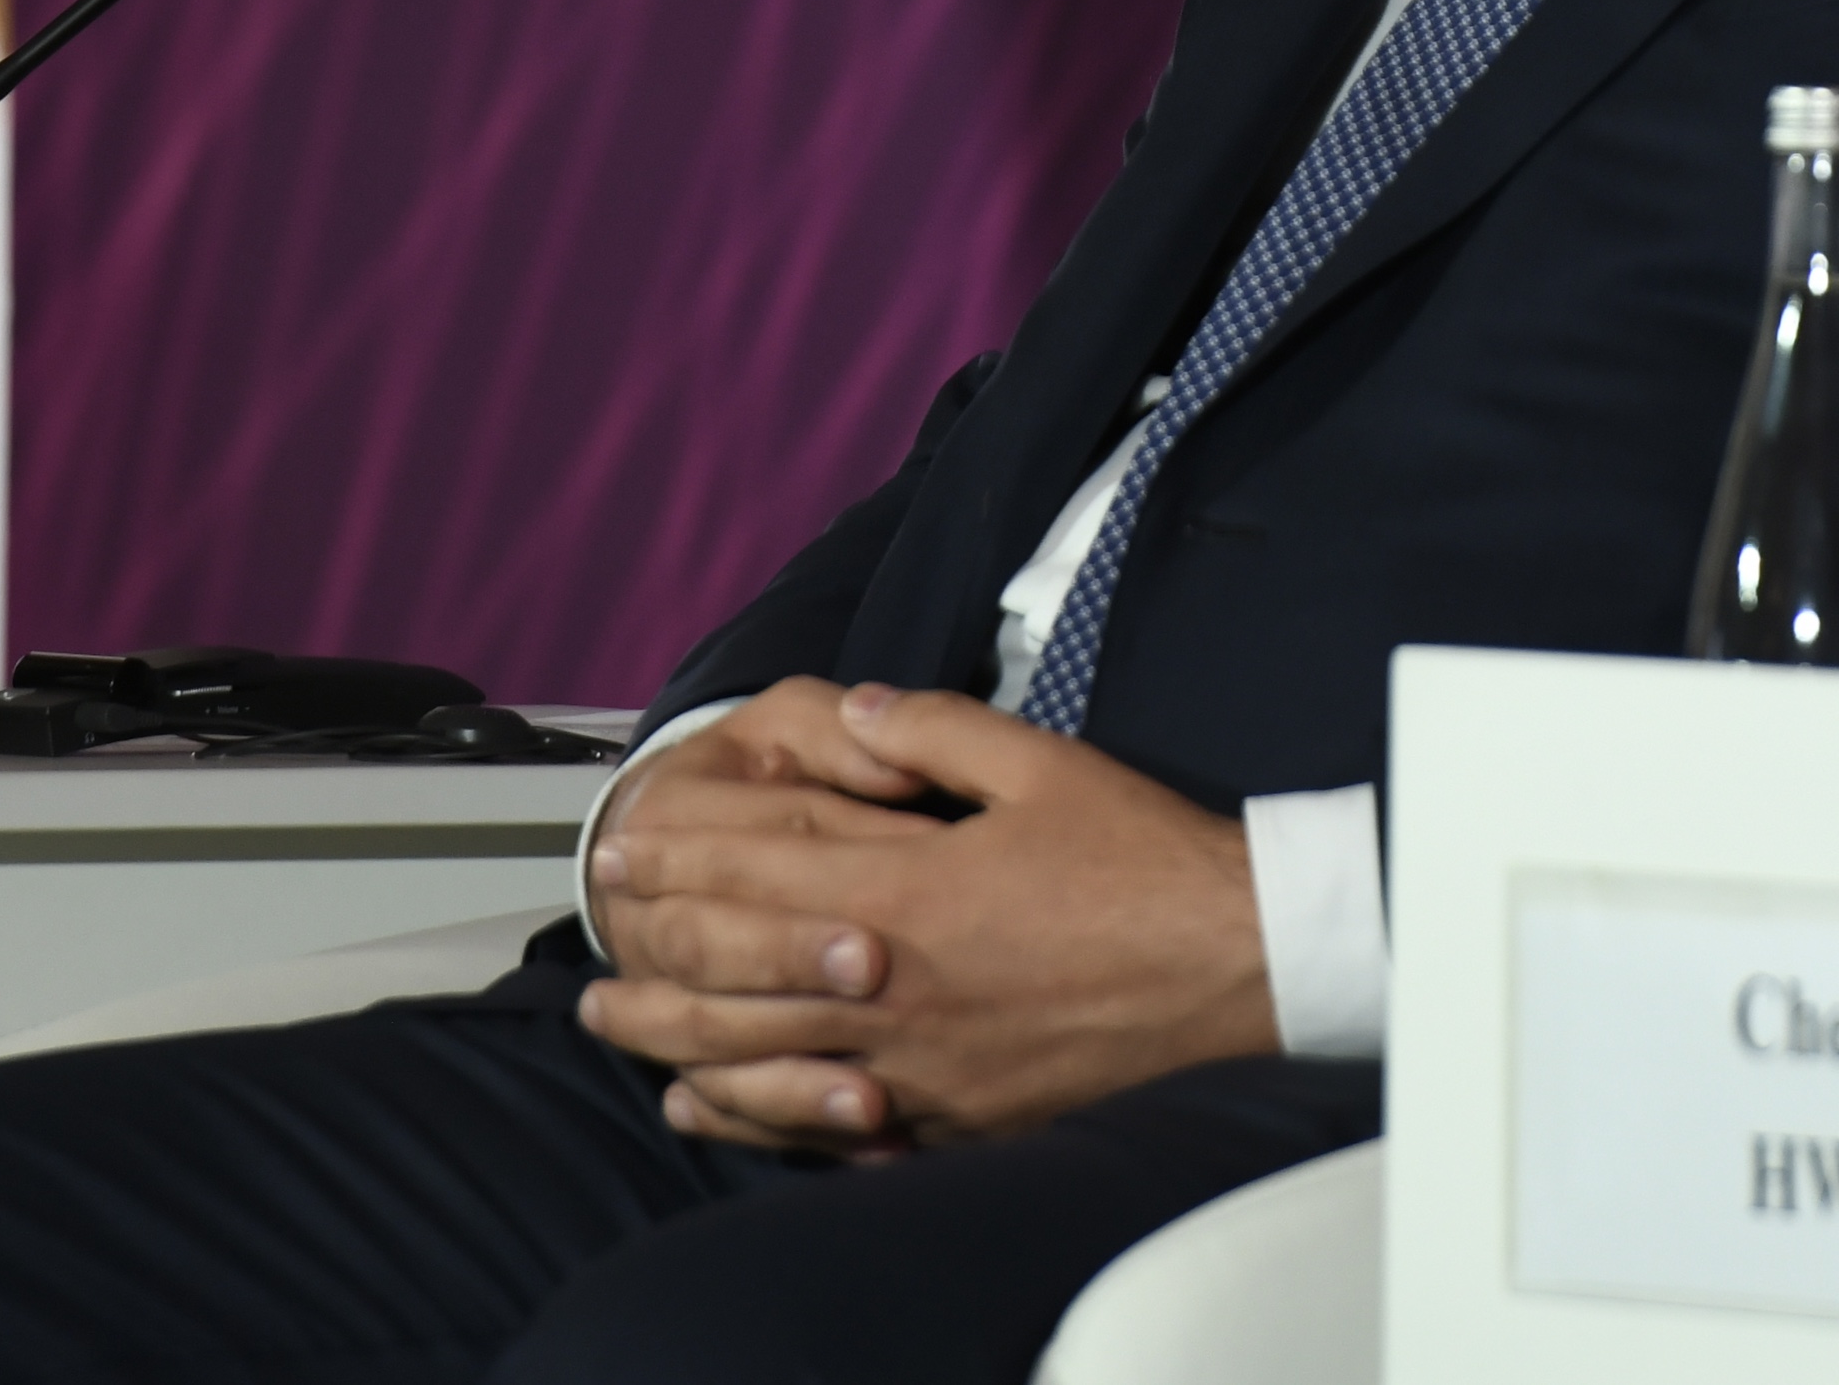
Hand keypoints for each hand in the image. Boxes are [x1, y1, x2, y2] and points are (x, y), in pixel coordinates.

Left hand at [582, 683, 1274, 1150]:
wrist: (1240, 972)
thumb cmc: (1148, 870)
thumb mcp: (1042, 765)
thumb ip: (938, 731)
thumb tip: (866, 712)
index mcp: (912, 895)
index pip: (762, 874)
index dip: (685, 857)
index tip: (629, 845)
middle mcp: (900, 991)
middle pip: (740, 974)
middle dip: (656, 945)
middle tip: (598, 930)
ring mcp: (924, 1068)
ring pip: (766, 1059)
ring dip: (678, 1038)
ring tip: (617, 1023)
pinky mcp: (956, 1119)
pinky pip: (830, 1126)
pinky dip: (755, 1117)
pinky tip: (711, 1107)